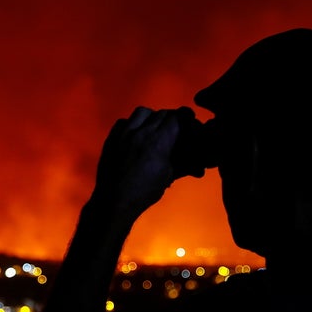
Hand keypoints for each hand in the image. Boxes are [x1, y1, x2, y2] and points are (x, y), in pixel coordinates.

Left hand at [90, 106, 184, 223]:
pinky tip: (135, 134)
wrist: (114, 199)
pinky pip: (124, 121)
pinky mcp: (112, 137)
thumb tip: (200, 169)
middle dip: (171, 117)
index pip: (177, 117)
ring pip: (142, 112)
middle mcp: (142, 132)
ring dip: (152, 116)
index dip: (185, 117)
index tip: (189, 119)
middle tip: (175, 126)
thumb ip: (183, 166)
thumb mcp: (167, 177)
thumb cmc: (144, 192)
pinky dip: (132, 123)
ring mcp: (124, 133)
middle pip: (162, 113)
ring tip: (154, 127)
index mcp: (159, 141)